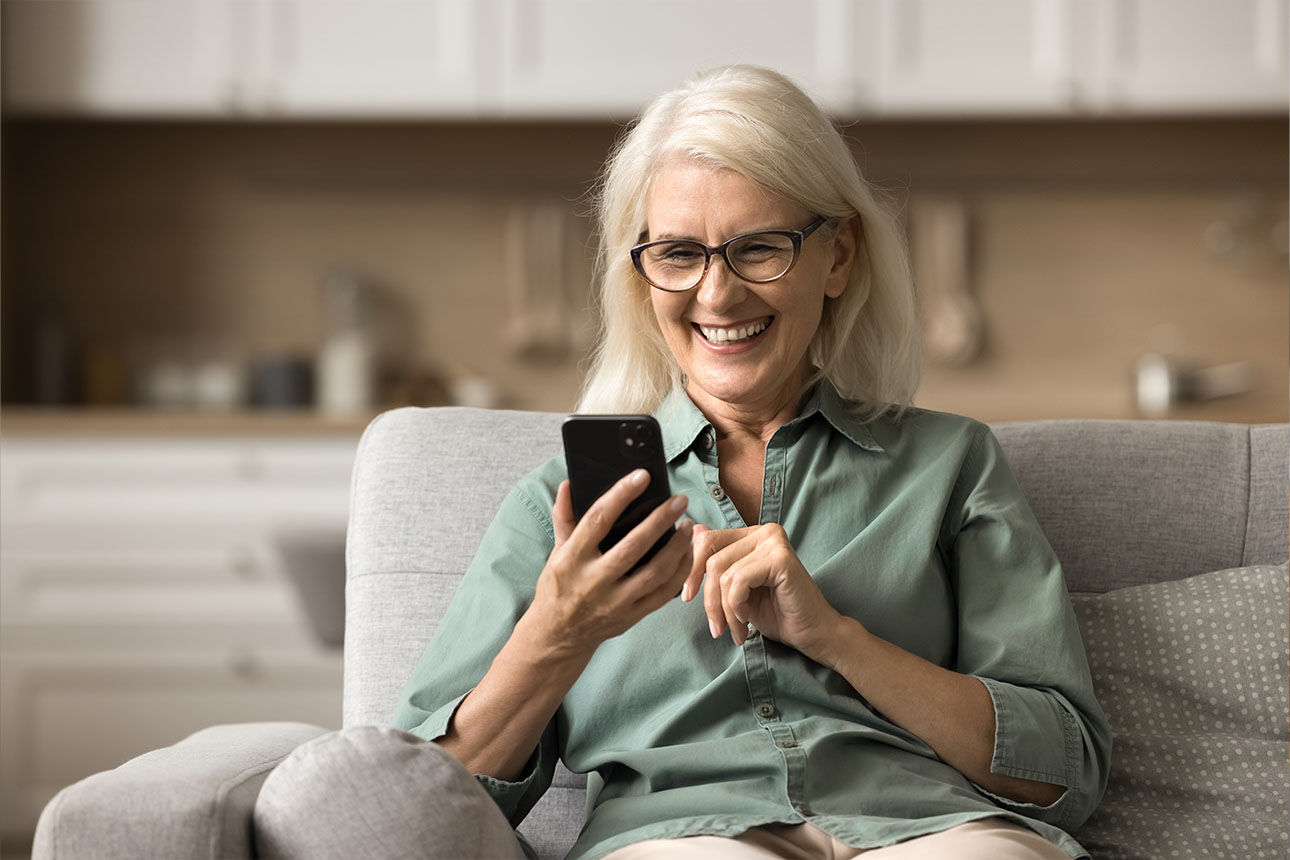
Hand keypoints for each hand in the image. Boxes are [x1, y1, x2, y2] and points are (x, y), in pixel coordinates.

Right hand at [521, 470, 692, 658]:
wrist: (557, 636)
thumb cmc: (558, 586)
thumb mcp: (556, 552)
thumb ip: (564, 517)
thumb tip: (568, 484)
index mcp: (571, 559)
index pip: (598, 520)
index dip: (621, 495)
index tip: (642, 476)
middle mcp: (593, 581)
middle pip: (633, 546)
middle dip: (660, 520)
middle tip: (679, 499)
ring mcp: (614, 602)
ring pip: (654, 572)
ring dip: (676, 547)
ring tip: (687, 525)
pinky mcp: (630, 617)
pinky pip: (662, 594)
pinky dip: (679, 572)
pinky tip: (687, 553)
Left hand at [684, 523, 842, 655]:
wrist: (812, 634)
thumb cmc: (777, 613)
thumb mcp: (737, 589)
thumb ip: (719, 561)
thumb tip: (693, 529)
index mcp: (754, 534)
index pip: (708, 541)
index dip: (692, 570)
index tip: (688, 597)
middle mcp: (765, 531)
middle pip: (713, 560)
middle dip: (710, 599)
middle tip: (717, 628)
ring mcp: (774, 542)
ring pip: (724, 574)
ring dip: (725, 610)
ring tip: (737, 630)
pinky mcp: (781, 559)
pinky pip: (739, 581)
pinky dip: (737, 606)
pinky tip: (748, 621)